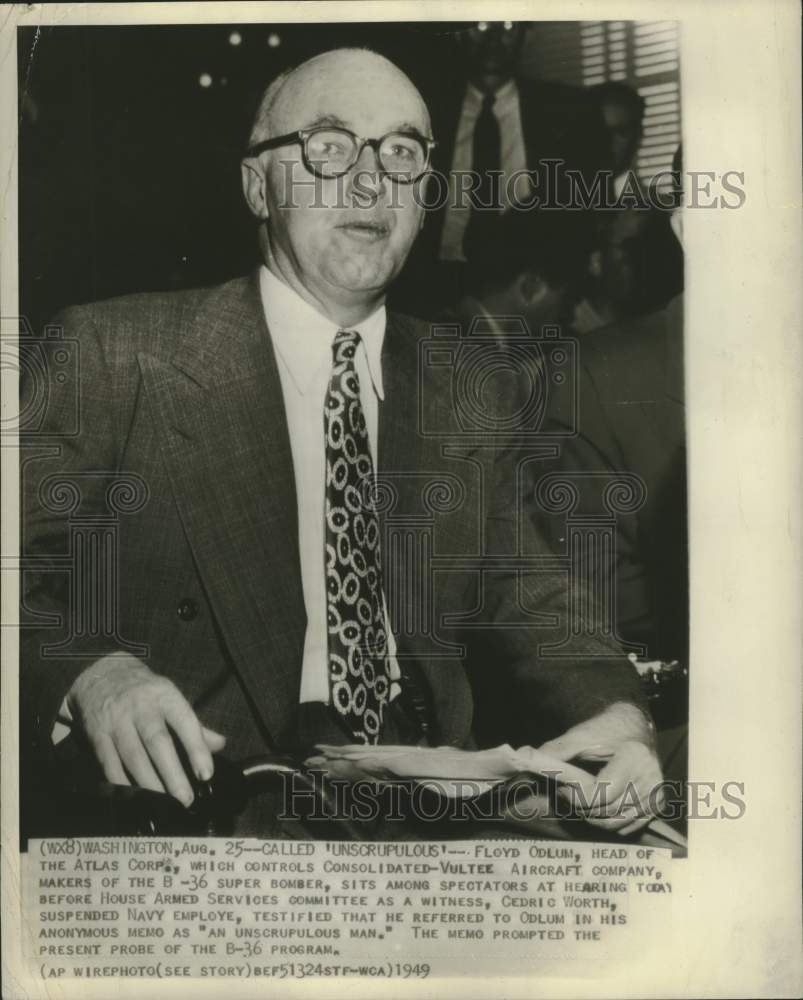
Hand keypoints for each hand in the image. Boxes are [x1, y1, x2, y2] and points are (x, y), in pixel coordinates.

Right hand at [67, 653, 225, 806]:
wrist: (100, 673)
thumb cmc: (145, 691)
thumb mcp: (171, 697)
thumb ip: (195, 724)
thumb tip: (220, 744)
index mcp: (165, 696)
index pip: (185, 722)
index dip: (196, 748)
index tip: (206, 774)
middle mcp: (141, 707)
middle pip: (157, 742)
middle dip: (172, 773)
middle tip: (185, 798)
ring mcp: (117, 720)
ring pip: (133, 755)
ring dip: (149, 782)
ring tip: (164, 804)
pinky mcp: (97, 734)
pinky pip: (109, 762)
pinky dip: (121, 782)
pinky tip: (134, 798)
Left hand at [539, 703, 663, 834]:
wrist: (633, 728)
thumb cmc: (605, 731)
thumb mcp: (580, 735)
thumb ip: (556, 750)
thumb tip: (526, 760)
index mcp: (634, 757)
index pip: (601, 793)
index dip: (575, 796)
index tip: (560, 786)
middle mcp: (650, 779)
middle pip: (606, 810)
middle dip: (579, 807)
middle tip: (564, 793)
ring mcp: (655, 795)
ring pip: (614, 823)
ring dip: (590, 817)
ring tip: (578, 799)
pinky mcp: (656, 806)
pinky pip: (625, 827)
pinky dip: (606, 821)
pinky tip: (595, 805)